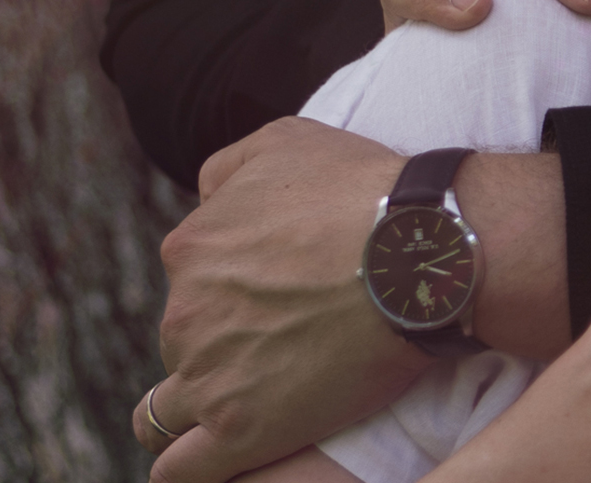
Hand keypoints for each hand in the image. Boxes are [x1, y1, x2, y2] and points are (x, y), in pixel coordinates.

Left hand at [131, 120, 570, 481]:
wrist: (423, 252)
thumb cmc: (366, 190)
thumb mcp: (286, 140)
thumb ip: (226, 168)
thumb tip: (203, 199)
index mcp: (191, 247)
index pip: (189, 281)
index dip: (232, 290)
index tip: (280, 296)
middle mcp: (185, 313)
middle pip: (183, 343)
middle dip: (221, 346)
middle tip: (286, 342)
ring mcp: (209, 376)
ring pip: (166, 411)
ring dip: (203, 406)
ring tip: (257, 401)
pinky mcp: (239, 430)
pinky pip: (181, 470)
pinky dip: (191, 467)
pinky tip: (222, 455)